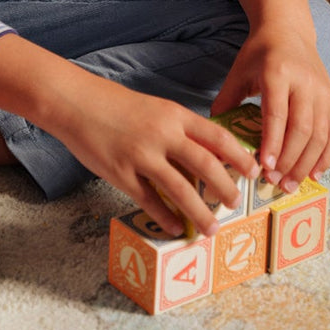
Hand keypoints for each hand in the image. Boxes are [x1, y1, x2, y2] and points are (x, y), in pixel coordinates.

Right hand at [0, 32, 257, 238]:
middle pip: (206, 166)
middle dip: (226, 189)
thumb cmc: (114, 104)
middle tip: (236, 204)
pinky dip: (166, 218)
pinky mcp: (121, 173)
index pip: (217, 137)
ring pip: (181, 190)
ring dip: (200, 213)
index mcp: (173, 115)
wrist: (74, 102)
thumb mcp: (154, 108)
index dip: (240, 156)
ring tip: (212, 228)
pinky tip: (176, 228)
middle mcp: (162, 135)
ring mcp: (141, 155)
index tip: (254, 172)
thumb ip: (177, 130)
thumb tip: (204, 158)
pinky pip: (150, 201)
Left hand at [211, 21, 329, 193]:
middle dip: (289, 159)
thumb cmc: (259, 53)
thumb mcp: (238, 71)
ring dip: (306, 163)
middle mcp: (305, 83)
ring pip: (320, 135)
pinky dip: (326, 156)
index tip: (264, 166)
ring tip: (290, 184)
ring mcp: (322, 92)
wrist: (290, 30)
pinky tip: (314, 174)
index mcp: (278, 73)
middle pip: (301, 128)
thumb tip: (212, 134)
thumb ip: (226, 100)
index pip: (277, 113)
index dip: (272, 142)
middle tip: (274, 182)